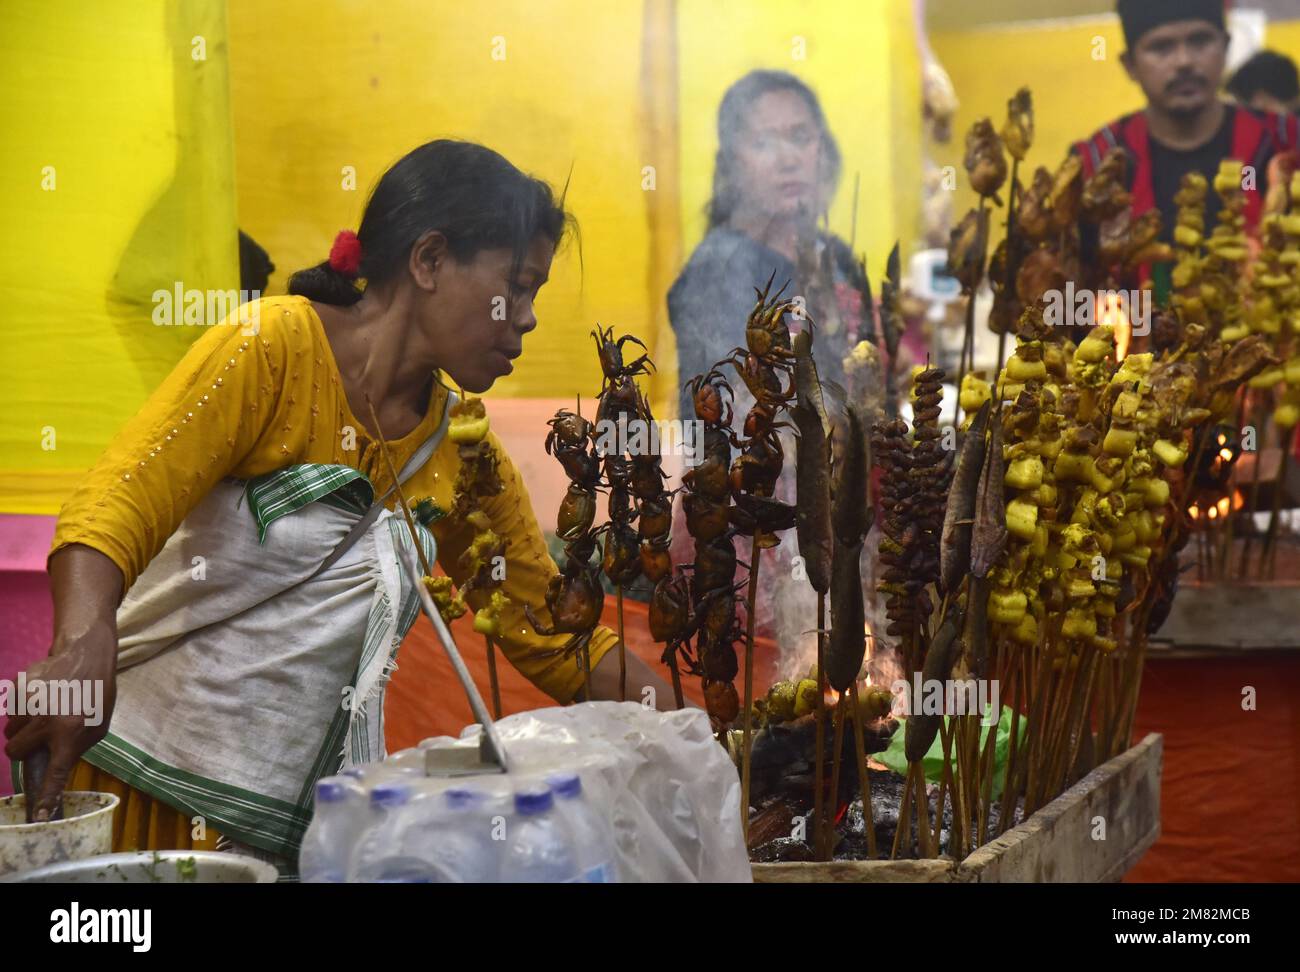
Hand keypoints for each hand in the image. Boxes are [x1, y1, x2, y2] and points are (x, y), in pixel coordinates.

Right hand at [4, 620, 117, 821]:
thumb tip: (53, 768)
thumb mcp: (98, 728)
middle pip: (14, 752)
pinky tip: (42, 697)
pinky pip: (9, 710)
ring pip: (10, 731)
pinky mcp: (19, 688)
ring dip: (23, 728)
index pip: (55, 772)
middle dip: (24, 748)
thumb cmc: (97, 696)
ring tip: (46, 712)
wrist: (87, 656)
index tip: (40, 814)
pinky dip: (21, 709)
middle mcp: (47, 721)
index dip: (46, 795)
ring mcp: (30, 704)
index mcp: (71, 733)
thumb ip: (75, 749)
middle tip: (40, 737)